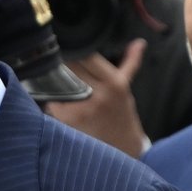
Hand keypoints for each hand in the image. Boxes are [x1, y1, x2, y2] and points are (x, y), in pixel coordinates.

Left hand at [43, 40, 148, 157]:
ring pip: (58, 82)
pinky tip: (56, 99)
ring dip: (54, 78)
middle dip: (62, 62)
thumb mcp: (126, 89)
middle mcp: (97, 95)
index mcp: (113, 83)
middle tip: (58, 60)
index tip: (70, 48)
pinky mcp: (66, 120)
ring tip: (55, 79)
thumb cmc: (121, 116)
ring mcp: (80, 108)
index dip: (75, 50)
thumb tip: (139, 43)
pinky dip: (51, 98)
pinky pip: (52, 101)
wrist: (120, 147)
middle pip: (69, 67)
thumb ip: (130, 64)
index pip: (87, 56)